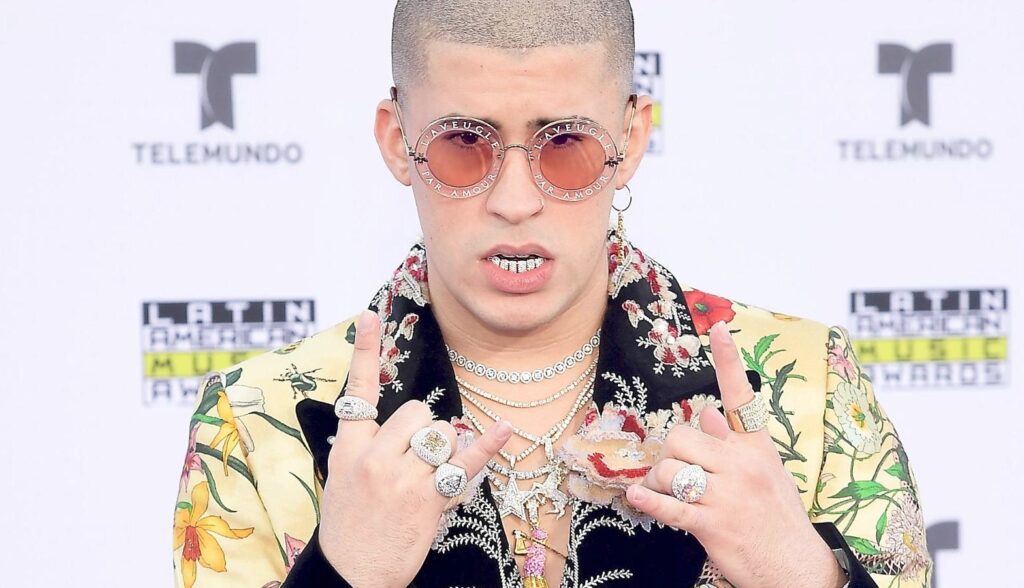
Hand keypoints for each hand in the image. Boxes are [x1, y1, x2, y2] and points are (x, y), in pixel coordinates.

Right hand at [318, 310, 512, 587]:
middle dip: (425, 429)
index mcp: (348, 447)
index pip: (357, 389)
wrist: (352, 574)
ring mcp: (402, 477)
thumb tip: (411, 424)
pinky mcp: (429, 498)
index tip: (370, 316)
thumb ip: (370, 446)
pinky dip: (488, 445)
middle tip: (414, 462)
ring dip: (443, 451)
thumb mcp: (343, 478)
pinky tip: (504, 429)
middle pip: (418, 412)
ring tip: (425, 480)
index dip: (365, 350)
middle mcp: (374, 456)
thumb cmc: (350, 525)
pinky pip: (465, 463)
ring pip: (442, 435)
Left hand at [625, 322, 843, 587]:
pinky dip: (648, 502)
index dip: (728, 358)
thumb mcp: (763, 471)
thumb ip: (732, 440)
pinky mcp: (712, 524)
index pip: (740, 395)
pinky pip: (668, 505)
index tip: (717, 326)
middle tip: (674, 472)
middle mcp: (742, 463)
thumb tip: (706, 411)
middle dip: (669, 454)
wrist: (797, 567)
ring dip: (660, 483)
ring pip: (670, 470)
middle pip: (681, 437)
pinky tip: (638, 498)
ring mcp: (727, 494)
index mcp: (756, 445)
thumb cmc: (776, 515)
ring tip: (670, 495)